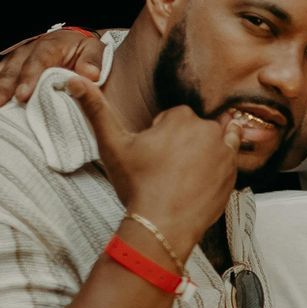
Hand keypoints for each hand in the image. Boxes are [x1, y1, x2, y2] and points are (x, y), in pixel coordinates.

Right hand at [0, 28, 106, 121]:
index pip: (38, 61)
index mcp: (49, 46)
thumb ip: (93, 63)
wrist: (75, 44)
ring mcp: (12, 62)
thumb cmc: (85, 53)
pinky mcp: (3, 72)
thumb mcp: (96, 53)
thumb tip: (89, 74)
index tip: (23, 96)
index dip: (28, 77)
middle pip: (9, 71)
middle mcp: (25, 52)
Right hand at [66, 77, 239, 259]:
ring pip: (214, 143)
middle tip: (165, 167)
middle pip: (194, 129)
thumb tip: (72, 81)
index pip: (174, 117)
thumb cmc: (138, 186)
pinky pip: (227, 164)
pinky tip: (197, 182)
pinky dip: (215, 170)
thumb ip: (95, 109)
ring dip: (202, 153)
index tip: (153, 152)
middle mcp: (209, 131)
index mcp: (182, 118)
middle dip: (183, 143)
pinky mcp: (233, 176)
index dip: (160, 134)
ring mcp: (225, 154)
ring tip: (182, 173)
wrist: (162, 226)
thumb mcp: (112, 145)